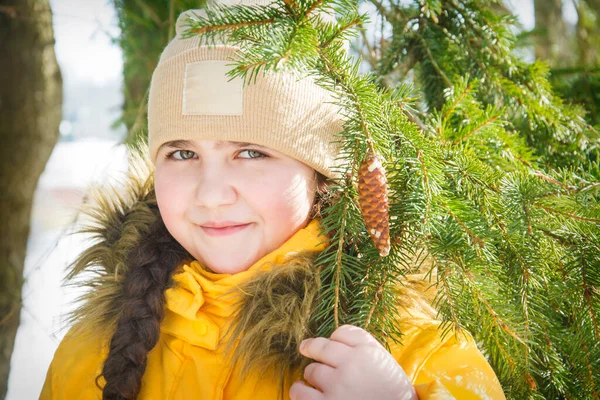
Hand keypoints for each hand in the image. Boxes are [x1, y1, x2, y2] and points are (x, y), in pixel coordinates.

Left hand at [289, 325, 417, 399]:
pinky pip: (300, 393)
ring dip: (311, 375)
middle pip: (321, 348)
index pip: (341, 333)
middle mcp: (350, 366)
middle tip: (306, 348)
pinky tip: (305, 392)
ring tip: (313, 380)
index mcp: (367, 352)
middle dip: (315, 350)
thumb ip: (362, 344)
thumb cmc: (391, 390)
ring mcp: (337, 387)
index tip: (329, 345)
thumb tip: (333, 337)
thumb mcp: (383, 360)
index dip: (334, 339)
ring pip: (310, 371)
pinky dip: (300, 391)